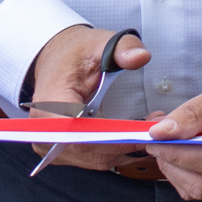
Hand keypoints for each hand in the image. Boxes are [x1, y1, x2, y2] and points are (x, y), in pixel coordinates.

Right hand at [25, 23, 155, 172]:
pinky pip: (95, 158)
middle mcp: (45, 130)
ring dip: (126, 146)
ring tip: (147, 127)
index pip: (80, 132)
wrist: (56, 62)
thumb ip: (123, 48)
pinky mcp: (62, 152)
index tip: (142, 128)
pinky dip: (118, 149)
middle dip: (127, 141)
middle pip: (91, 149)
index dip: (113, 135)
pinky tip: (133, 133)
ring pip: (96, 158)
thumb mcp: (101, 43)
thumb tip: (140, 57)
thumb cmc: (75, 55)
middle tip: (156, 127)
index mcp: (51, 103)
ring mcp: (51, 145)